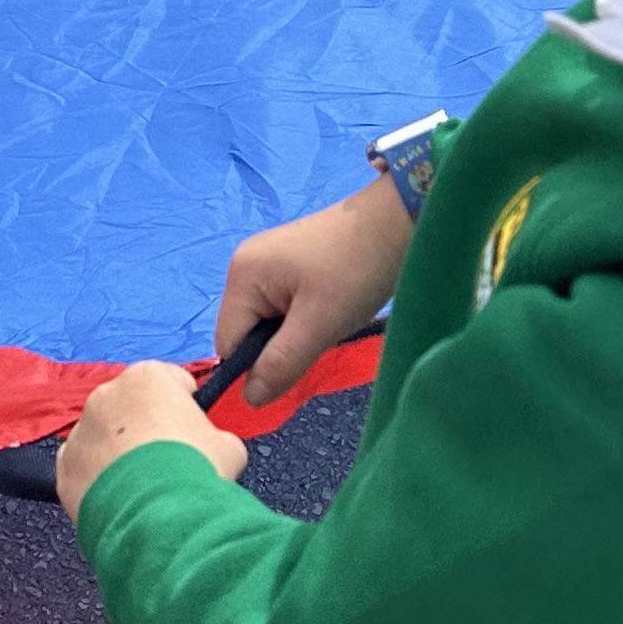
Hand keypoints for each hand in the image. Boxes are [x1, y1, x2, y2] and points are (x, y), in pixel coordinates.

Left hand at [58, 362, 244, 527]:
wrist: (159, 519)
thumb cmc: (197, 471)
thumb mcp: (230, 448)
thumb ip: (217, 437)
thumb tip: (214, 446)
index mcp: (148, 377)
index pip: (172, 381)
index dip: (187, 408)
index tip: (194, 433)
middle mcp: (107, 394)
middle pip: (132, 408)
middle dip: (147, 429)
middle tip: (168, 464)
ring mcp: (81, 430)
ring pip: (103, 438)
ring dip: (120, 455)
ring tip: (144, 490)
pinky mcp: (65, 467)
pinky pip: (84, 468)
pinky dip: (98, 481)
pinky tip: (120, 502)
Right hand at [212, 178, 413, 401]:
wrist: (395, 223)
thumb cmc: (356, 272)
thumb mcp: (319, 326)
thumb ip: (280, 364)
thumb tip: (248, 400)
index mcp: (242, 276)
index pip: (228, 345)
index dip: (257, 367)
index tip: (297, 366)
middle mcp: (244, 265)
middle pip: (246, 333)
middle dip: (278, 349)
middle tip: (319, 338)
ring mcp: (265, 261)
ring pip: (266, 323)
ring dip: (293, 335)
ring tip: (327, 320)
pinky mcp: (286, 263)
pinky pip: (280, 308)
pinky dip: (302, 319)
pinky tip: (328, 308)